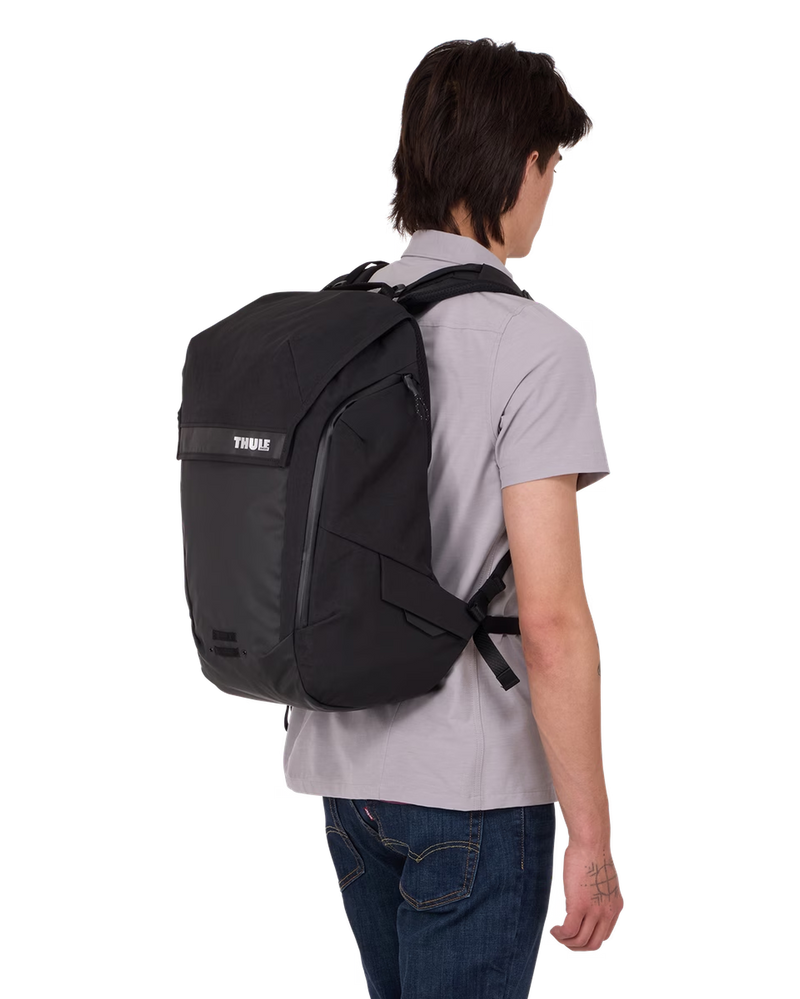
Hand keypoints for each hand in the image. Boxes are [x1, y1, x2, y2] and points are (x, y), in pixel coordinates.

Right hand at [549, 838, 627, 954]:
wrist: (591, 842)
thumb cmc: (593, 853)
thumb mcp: (603, 879)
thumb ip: (601, 893)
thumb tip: (589, 898)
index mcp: (616, 908)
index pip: (604, 937)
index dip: (587, 941)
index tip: (574, 937)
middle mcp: (608, 913)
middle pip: (593, 944)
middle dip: (576, 948)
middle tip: (563, 941)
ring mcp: (595, 910)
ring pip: (579, 940)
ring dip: (564, 941)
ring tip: (554, 932)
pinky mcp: (579, 906)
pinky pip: (568, 930)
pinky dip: (558, 933)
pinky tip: (551, 927)